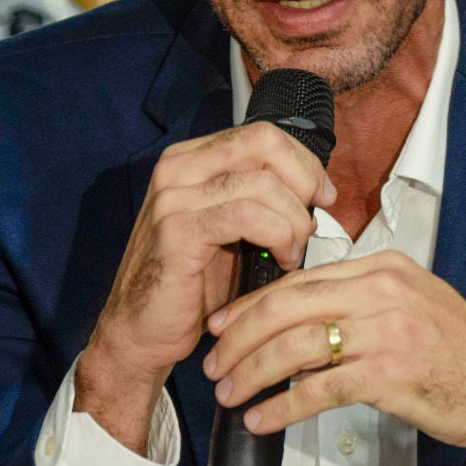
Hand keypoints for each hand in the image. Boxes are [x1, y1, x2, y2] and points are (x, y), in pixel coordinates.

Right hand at [75, 121, 334, 452]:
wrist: (141, 331)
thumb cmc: (192, 283)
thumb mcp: (229, 228)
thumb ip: (260, 197)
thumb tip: (316, 189)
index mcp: (190, 159)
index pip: (261, 134)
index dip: (302, 161)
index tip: (323, 194)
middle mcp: (177, 168)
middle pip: (263, 143)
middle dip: (304, 180)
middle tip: (314, 220)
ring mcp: (174, 198)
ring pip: (261, 182)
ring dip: (293, 219)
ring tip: (294, 251)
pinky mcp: (177, 231)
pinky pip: (246, 216)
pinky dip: (278, 235)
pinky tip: (284, 260)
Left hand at [205, 249, 465, 465]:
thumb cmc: (458, 349)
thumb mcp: (412, 300)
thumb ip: (361, 297)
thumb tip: (300, 313)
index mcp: (381, 266)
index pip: (300, 279)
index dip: (253, 303)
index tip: (223, 324)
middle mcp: (380, 290)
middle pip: (288, 306)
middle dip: (240, 336)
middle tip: (213, 360)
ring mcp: (385, 330)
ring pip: (296, 346)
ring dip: (252, 372)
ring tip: (229, 392)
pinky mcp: (389, 373)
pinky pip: (319, 388)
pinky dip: (283, 406)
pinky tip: (263, 419)